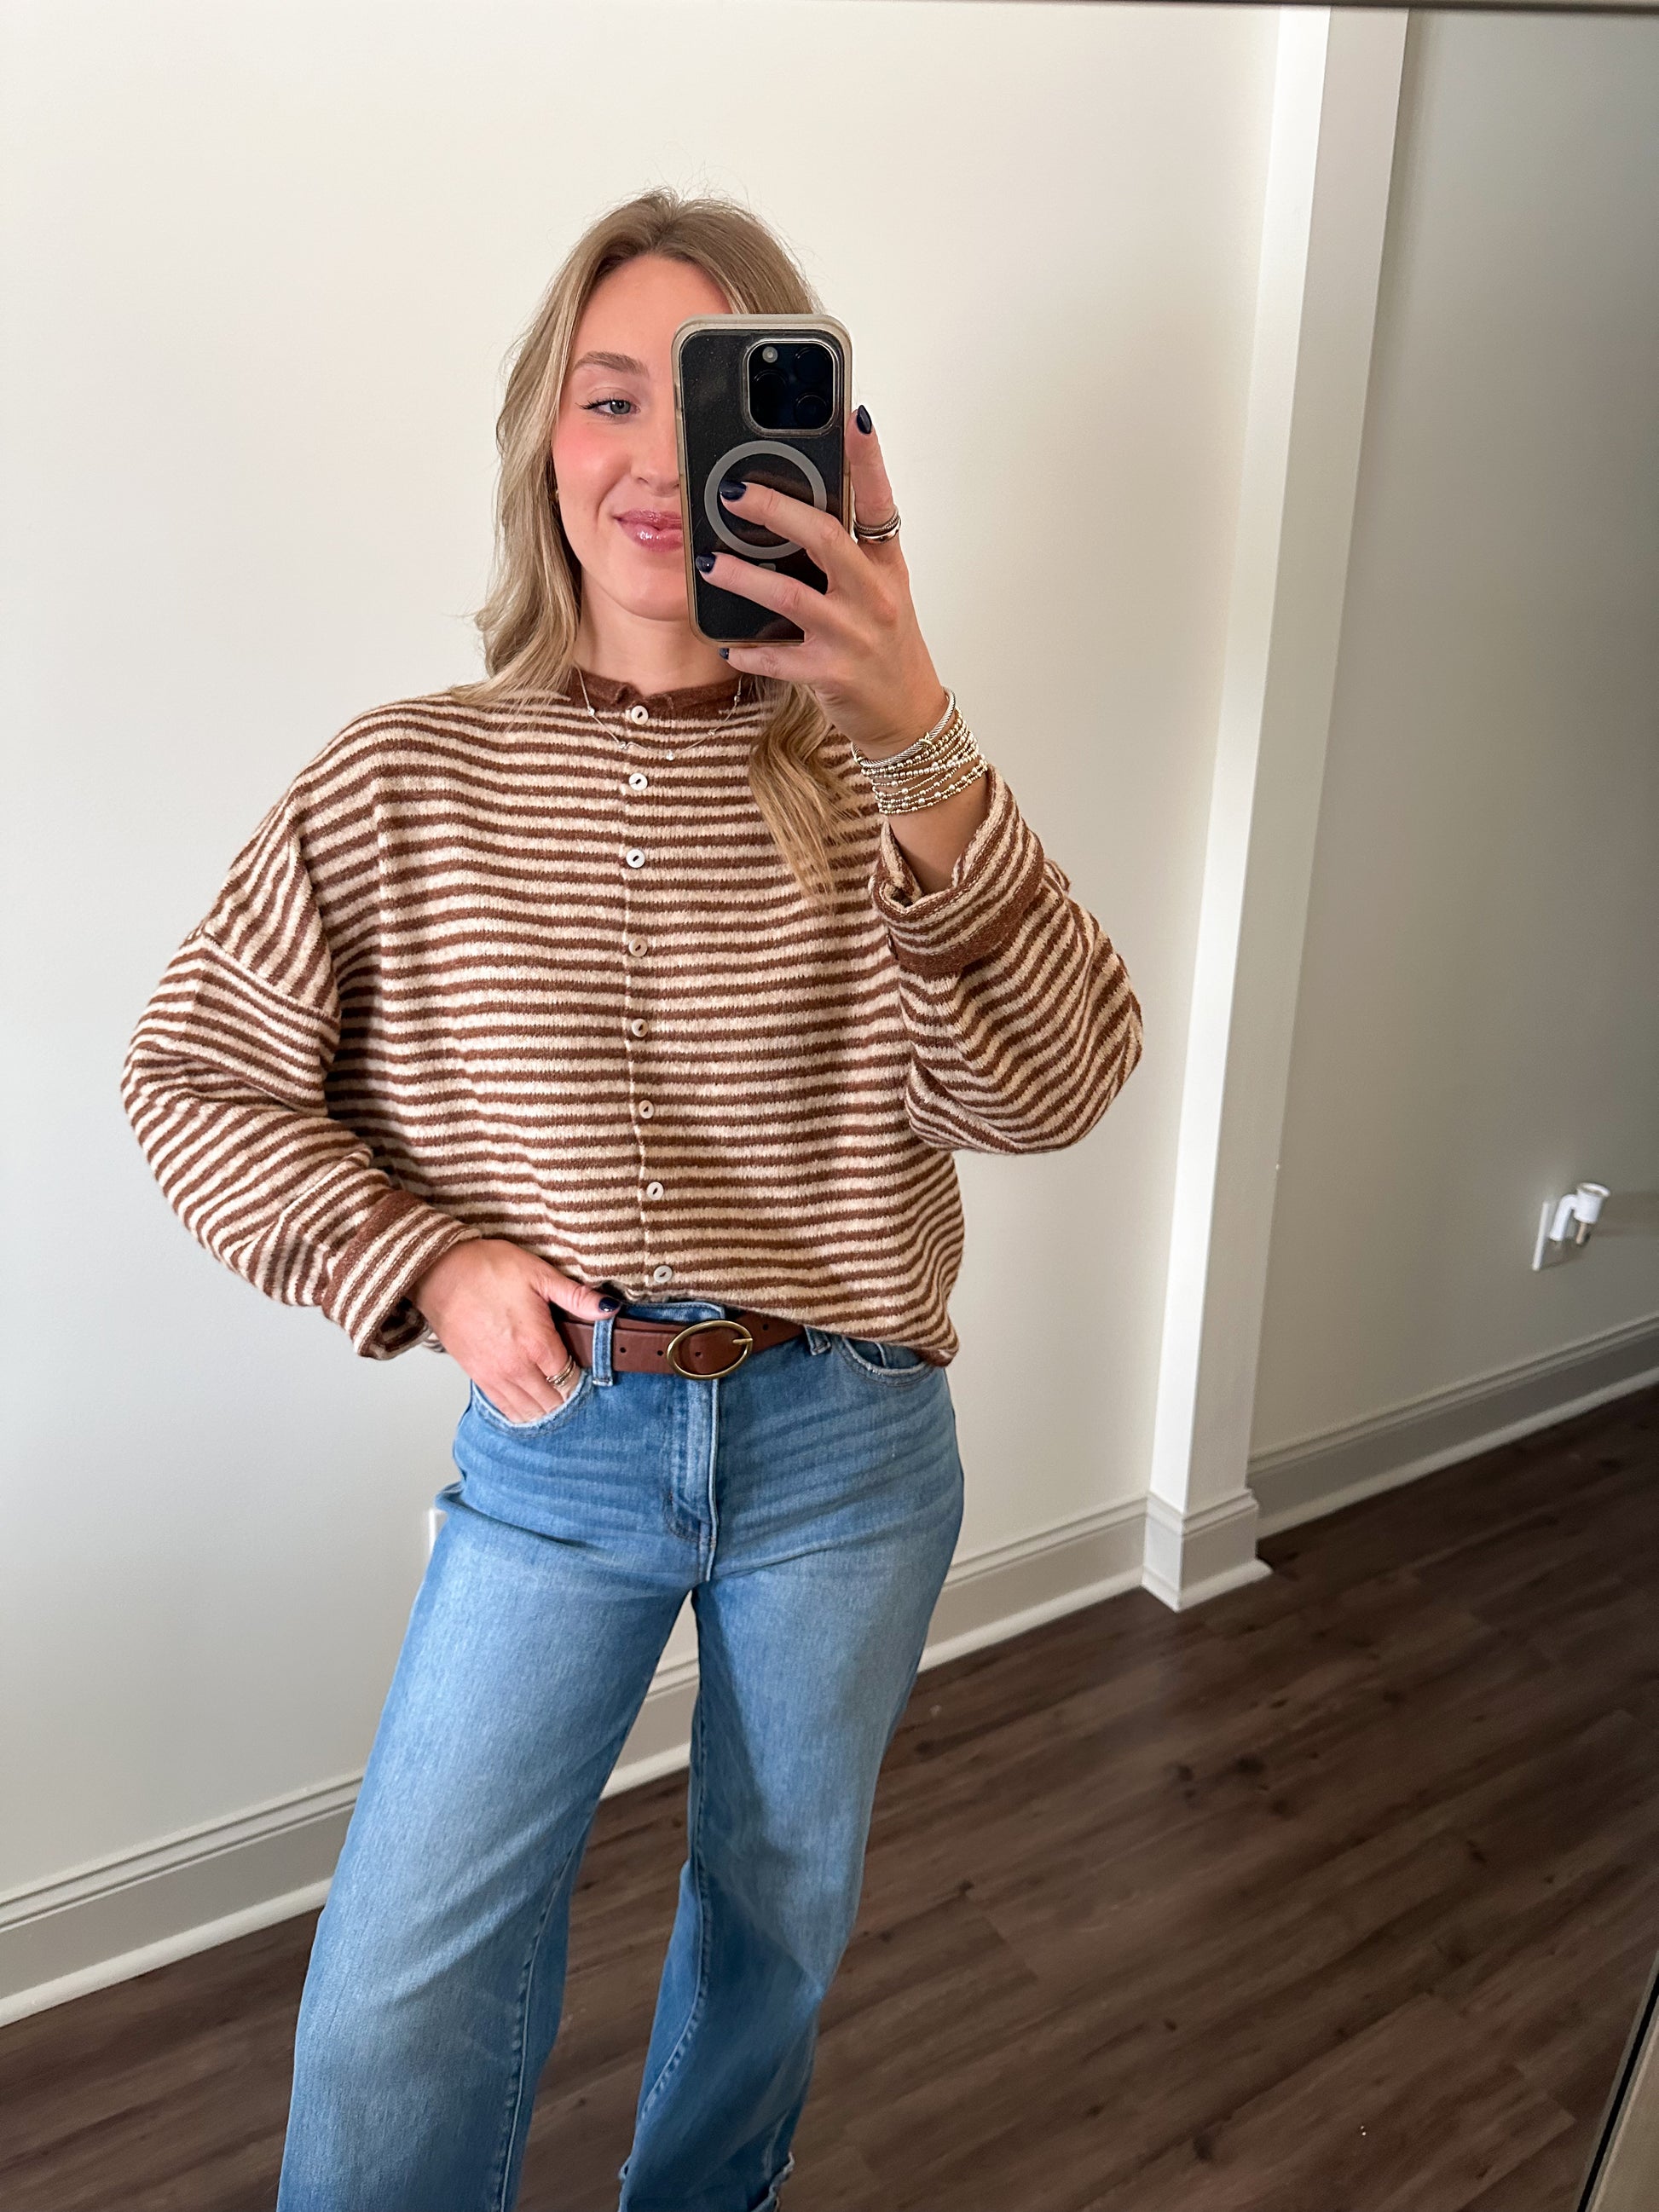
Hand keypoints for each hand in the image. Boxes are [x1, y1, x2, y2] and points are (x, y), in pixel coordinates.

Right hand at [411, 1240, 614, 1421]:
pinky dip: (522, 1411)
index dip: (586, 1380)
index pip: (572, 1381)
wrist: (439, 1272)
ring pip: (530, 1412)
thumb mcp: (539, 1274)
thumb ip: (577, 1297)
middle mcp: (516, 1368)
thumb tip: (610, 1309)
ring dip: (547, 1408)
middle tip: (578, 1384)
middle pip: (553, 1403)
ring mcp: (494, 1376)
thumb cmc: (487, 1268)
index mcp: (537, 1344)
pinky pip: (505, 1409)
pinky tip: (532, 1402)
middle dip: (569, 1398)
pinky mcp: (477, 1377)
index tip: (591, 1372)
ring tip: (557, 1395)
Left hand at [700, 409, 948, 756]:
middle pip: (824, 537)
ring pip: (790, 595)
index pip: (879, 501)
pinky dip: (750, 649)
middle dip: (775, 509)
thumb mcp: (879, 589)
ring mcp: (853, 634)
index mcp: (885, 564)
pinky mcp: (833, 673)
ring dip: (744, 577)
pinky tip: (728, 643)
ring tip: (711, 563)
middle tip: (733, 493)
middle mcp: (874, 594)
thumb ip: (846, 550)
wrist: (906, 714)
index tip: (854, 416)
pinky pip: (779, 656)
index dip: (868, 458)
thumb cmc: (886, 645)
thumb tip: (792, 509)